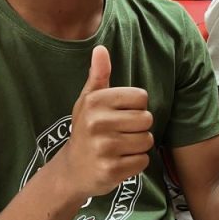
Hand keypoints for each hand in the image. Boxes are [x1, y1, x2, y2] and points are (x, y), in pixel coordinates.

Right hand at [57, 46, 153, 196]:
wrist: (71, 170)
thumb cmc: (86, 130)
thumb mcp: (88, 101)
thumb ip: (98, 75)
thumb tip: (100, 48)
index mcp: (95, 102)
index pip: (141, 97)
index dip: (135, 107)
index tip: (119, 115)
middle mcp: (98, 123)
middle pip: (146, 119)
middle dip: (138, 128)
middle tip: (120, 134)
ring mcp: (104, 148)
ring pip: (147, 141)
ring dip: (138, 146)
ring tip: (119, 148)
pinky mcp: (111, 170)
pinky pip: (143, 161)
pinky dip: (135, 164)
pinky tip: (118, 162)